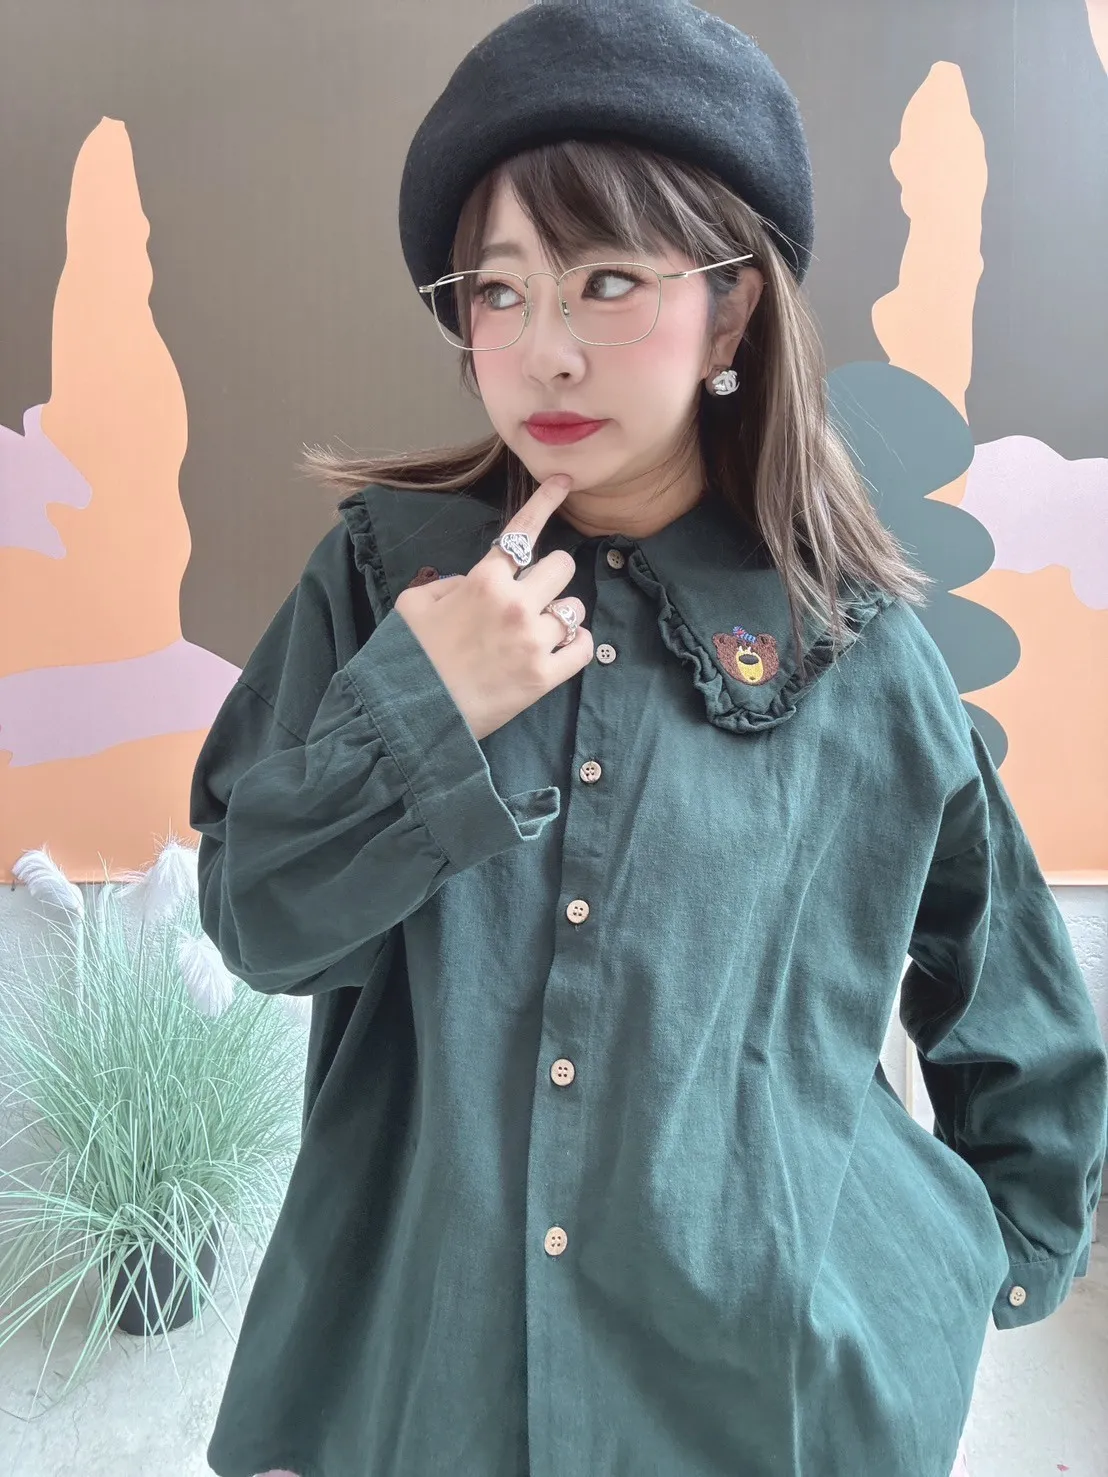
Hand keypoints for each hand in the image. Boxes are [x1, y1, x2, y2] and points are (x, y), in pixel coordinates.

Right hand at [393, 475, 592, 740]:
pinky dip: (575, 647)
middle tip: (535, 599)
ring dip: (560, 617)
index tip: (565, 482)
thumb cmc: (409, 657)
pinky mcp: (544, 676)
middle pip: (563, 566)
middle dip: (551, 579)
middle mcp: (514, 603)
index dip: (546, 501)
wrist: (412, 714)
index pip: (522, 531)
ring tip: (535, 636)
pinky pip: (584, 646)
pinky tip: (556, 653)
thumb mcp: (415, 604)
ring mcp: (533, 640)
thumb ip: (449, 583)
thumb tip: (473, 582)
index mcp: (483, 580)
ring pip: (575, 608)